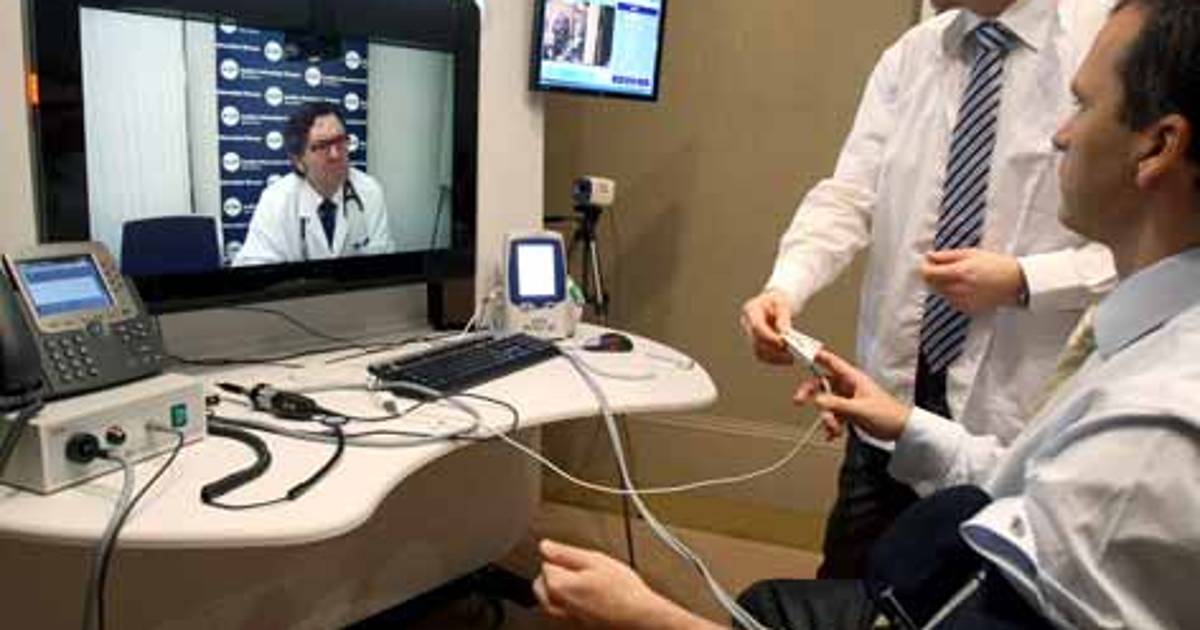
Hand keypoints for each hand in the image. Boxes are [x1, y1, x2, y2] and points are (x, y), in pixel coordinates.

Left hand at [534, 539, 718, 629]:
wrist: (639, 616)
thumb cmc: (623, 590)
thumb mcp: (595, 560)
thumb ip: (565, 552)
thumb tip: (546, 546)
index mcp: (558, 586)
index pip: (545, 563)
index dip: (563, 557)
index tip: (578, 559)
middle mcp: (556, 605)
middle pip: (542, 583)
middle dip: (555, 574)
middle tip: (579, 570)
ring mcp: (565, 619)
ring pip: (549, 599)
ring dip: (559, 589)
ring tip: (583, 583)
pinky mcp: (575, 626)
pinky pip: (561, 611)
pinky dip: (568, 603)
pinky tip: (587, 598)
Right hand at [740, 289, 793, 364]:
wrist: (771, 305)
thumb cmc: (776, 302)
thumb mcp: (782, 304)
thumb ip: (783, 318)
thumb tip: (785, 333)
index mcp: (751, 309)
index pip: (757, 327)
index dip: (769, 337)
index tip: (783, 342)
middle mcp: (746, 324)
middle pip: (757, 342)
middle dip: (774, 350)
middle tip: (791, 354)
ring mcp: (749, 335)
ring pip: (759, 352)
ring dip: (775, 358)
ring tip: (791, 359)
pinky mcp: (755, 344)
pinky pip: (763, 356)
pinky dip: (775, 360)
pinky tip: (788, 360)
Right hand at [793, 350, 909, 441]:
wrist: (901, 430)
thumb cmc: (888, 415)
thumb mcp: (859, 409)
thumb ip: (837, 404)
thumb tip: (818, 400)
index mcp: (853, 379)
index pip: (831, 362)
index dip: (817, 356)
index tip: (803, 354)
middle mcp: (849, 387)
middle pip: (822, 384)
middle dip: (811, 394)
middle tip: (799, 400)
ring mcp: (849, 400)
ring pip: (827, 404)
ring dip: (827, 417)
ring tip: (834, 428)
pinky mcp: (850, 412)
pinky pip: (834, 415)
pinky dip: (832, 425)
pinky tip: (834, 434)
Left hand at [921, 249, 1023, 313]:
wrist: (1016, 281)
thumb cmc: (995, 264)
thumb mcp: (971, 253)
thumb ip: (947, 255)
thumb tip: (930, 256)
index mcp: (958, 272)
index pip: (928, 273)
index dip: (924, 267)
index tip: (927, 263)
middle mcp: (958, 288)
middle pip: (932, 284)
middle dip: (933, 276)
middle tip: (944, 268)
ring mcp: (963, 301)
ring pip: (941, 293)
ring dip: (944, 285)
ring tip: (960, 277)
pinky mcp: (968, 309)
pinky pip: (952, 302)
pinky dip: (953, 295)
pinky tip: (966, 287)